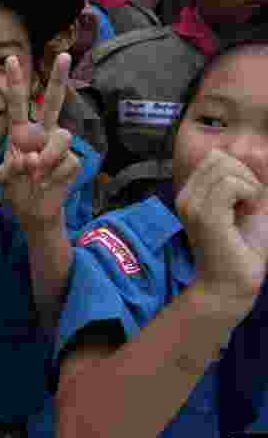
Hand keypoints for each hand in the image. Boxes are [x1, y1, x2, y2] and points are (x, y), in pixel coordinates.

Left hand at [0, 53, 79, 231]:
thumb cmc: (17, 189)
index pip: (18, 103)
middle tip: (63, 55)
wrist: (34, 212)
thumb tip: (32, 158)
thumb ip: (13, 167)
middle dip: (58, 79)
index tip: (11, 58)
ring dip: (47, 156)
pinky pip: (66, 161)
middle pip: (52, 102)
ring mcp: (59, 147)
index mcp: (21, 132)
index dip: (16, 82)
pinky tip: (46, 184)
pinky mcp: (73, 161)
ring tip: (35, 175)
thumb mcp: (6, 178)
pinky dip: (52, 175)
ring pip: (62, 137)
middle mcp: (42, 134)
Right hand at [177, 149, 267, 316]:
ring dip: (249, 185)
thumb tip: (252, 154)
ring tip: (249, 208)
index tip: (245, 199)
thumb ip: (245, 181)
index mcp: (190, 194)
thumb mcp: (245, 206)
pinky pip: (231, 185)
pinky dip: (249, 193)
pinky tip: (249, 211)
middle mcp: (184, 196)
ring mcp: (192, 205)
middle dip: (245, 175)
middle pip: (218, 158)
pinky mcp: (205, 216)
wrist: (232, 283)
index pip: (214, 157)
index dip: (238, 170)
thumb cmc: (243, 248)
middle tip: (249, 204)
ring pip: (226, 168)